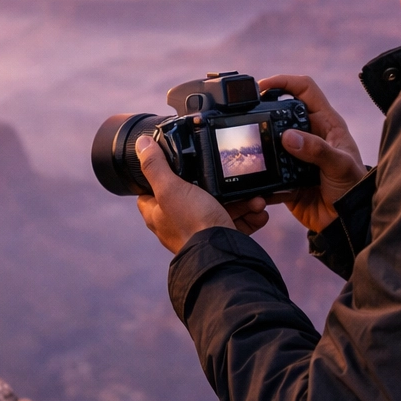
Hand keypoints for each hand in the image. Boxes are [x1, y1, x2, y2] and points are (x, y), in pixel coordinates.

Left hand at [135, 135, 270, 253]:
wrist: (222, 256)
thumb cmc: (192, 225)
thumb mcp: (170, 189)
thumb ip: (155, 166)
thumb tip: (142, 144)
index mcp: (158, 213)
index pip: (150, 192)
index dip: (158, 175)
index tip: (173, 162)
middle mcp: (177, 223)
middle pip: (193, 195)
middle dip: (214, 184)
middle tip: (226, 175)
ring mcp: (200, 231)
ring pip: (220, 207)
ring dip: (240, 200)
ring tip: (252, 197)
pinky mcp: (220, 238)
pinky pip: (237, 222)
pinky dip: (250, 215)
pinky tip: (258, 209)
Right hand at [259, 74, 365, 232]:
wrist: (347, 222)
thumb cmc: (354, 188)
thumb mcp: (340, 165)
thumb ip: (317, 150)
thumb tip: (287, 137)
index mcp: (326, 123)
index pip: (304, 89)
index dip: (284, 82)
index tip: (263, 86)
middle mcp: (310, 135)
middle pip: (281, 112)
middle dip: (264, 111)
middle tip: (248, 116)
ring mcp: (296, 155)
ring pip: (270, 140)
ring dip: (260, 144)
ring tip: (250, 148)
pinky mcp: (285, 176)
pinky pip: (267, 170)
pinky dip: (260, 174)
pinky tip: (257, 179)